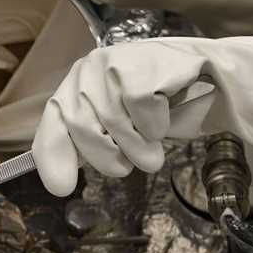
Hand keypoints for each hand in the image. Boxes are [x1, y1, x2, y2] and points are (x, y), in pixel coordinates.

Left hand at [31, 41, 214, 196]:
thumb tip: (57, 181)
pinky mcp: (143, 66)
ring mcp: (114, 65)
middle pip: (84, 128)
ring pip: (116, 124)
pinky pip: (144, 115)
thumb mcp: (115, 123)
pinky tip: (164, 115)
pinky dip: (157, 127)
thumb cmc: (151, 102)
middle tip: (127, 164)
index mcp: (75, 85)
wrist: (198, 69)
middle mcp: (88, 70)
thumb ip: (88, 143)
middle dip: (107, 157)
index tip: (61, 187)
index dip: (53, 155)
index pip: (54, 121)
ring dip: (139, 148)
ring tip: (152, 146)